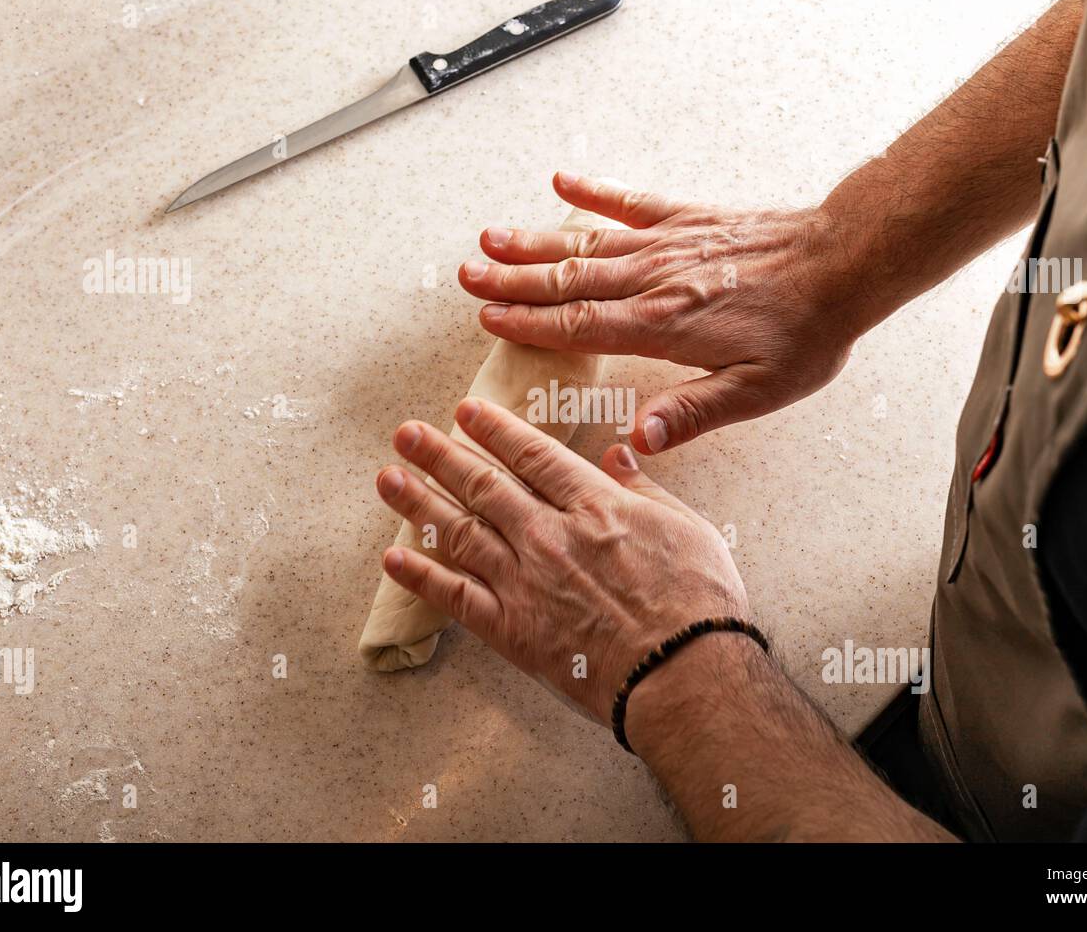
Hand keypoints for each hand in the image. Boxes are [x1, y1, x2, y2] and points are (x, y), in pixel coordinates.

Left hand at [374, 398, 748, 721]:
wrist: (684, 674)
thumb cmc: (698, 603)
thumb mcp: (686, 527)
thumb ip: (643, 488)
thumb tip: (618, 454)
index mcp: (594, 505)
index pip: (532, 455)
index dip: (495, 429)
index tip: (466, 412)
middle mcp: (549, 534)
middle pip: (483, 484)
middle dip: (440, 454)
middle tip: (406, 433)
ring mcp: (525, 581)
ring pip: (459, 531)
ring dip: (418, 501)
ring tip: (388, 478)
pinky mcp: (512, 629)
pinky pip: (454, 597)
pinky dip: (421, 576)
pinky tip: (394, 557)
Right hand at [459, 173, 862, 453]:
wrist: (846, 264)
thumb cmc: (806, 332)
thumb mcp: (756, 391)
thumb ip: (693, 414)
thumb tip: (636, 441)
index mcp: (663, 326)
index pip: (579, 325)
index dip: (529, 323)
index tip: (489, 318)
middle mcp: (655, 280)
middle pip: (569, 280)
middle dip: (513, 280)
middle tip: (468, 276)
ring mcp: (669, 244)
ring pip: (587, 241)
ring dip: (536, 242)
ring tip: (491, 237)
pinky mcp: (690, 219)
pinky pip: (632, 202)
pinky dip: (595, 191)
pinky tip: (563, 181)